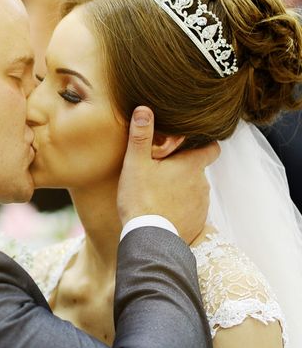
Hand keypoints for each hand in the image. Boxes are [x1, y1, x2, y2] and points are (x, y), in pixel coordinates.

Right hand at [117, 106, 219, 243]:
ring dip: (181, 189)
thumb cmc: (141, 198)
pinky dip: (180, 209)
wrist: (149, 239)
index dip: (204, 145)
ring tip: (158, 193)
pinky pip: (191, 210)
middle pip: (198, 170)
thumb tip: (143, 108)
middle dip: (184, 169)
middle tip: (161, 170)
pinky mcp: (197, 223)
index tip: (190, 145)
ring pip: (194, 190)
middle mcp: (203, 183)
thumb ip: (140, 136)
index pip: (212, 148)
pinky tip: (163, 211)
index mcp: (192, 165)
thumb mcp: (135, 164)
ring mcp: (202, 205)